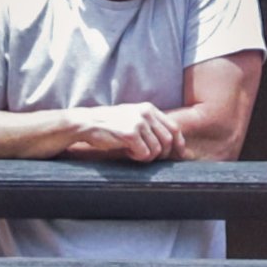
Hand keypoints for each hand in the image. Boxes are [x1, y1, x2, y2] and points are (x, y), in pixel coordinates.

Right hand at [65, 103, 183, 162]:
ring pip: (157, 150)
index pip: (174, 128)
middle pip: (168, 141)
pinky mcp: (130, 133)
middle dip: (161, 154)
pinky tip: (126, 151)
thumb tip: (173, 145)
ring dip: (146, 156)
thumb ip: (151, 126)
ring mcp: (139, 123)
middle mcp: (146, 113)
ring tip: (132, 151)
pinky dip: (137, 157)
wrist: (86, 123)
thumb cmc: (110, 124)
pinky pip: (145, 154)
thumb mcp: (133, 117)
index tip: (180, 154)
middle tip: (148, 156)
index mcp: (149, 108)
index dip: (179, 144)